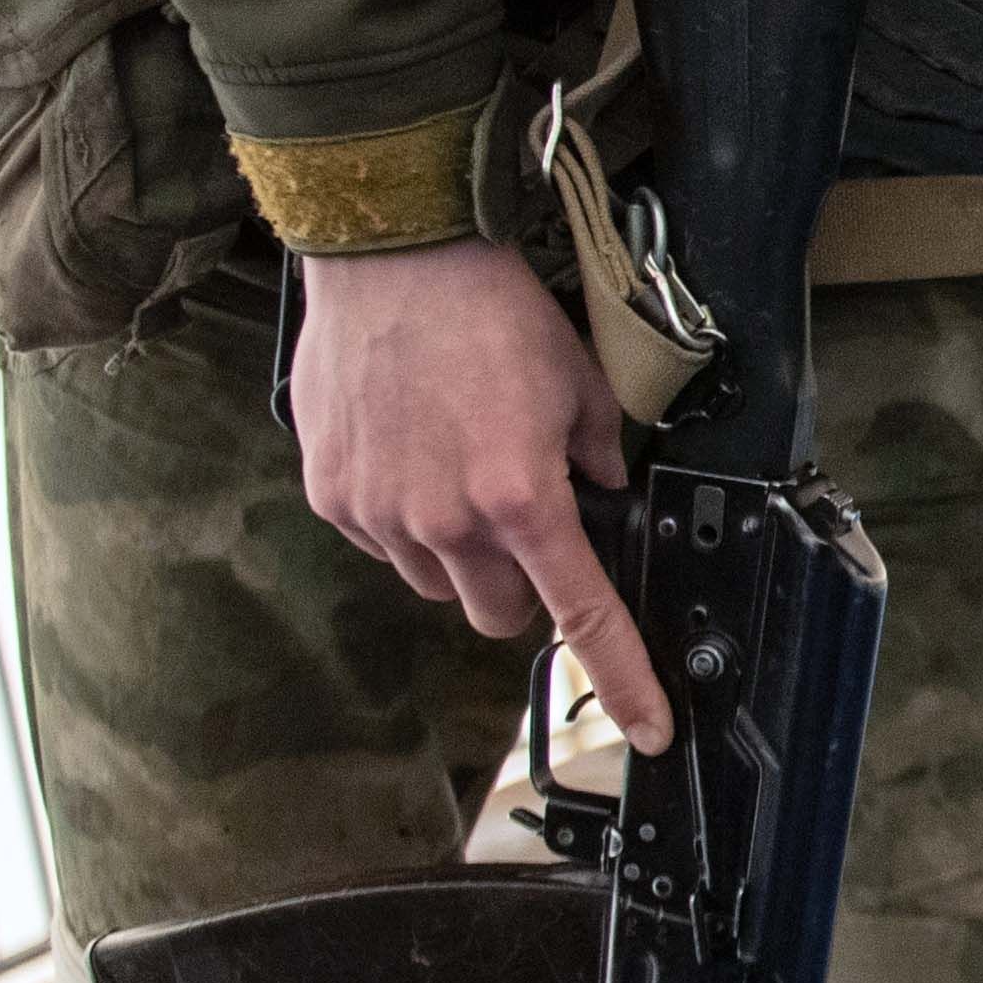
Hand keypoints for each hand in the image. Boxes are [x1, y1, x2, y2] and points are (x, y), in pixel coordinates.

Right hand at [285, 239, 669, 750]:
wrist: (392, 257)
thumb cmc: (489, 310)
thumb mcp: (581, 383)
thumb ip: (602, 453)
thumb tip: (607, 490)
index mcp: (522, 500)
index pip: (583, 615)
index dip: (623, 680)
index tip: (649, 725)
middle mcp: (447, 521)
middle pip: (500, 612)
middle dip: (524, 583)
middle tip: (528, 521)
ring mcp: (381, 514)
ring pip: (440, 583)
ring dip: (462, 553)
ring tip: (463, 471)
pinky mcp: (333, 495)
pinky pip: (384, 545)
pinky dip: (406, 522)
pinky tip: (415, 457)